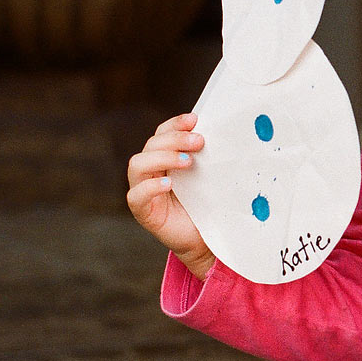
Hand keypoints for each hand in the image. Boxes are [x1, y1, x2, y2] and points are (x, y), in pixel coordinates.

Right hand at [127, 113, 214, 278]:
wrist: (206, 241)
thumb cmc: (208, 207)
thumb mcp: (209, 178)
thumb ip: (207, 158)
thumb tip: (225, 134)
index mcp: (164, 159)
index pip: (162, 133)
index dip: (175, 124)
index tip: (196, 119)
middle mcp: (150, 171)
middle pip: (151, 145)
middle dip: (175, 139)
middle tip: (199, 141)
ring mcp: (143, 190)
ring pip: (138, 164)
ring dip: (163, 158)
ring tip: (188, 161)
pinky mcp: (143, 211)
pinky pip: (136, 195)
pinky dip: (151, 187)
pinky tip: (169, 185)